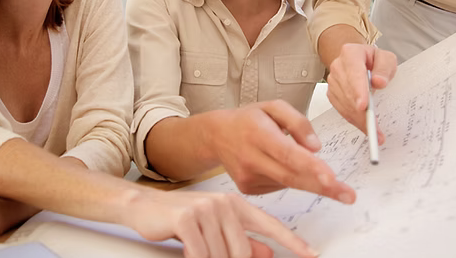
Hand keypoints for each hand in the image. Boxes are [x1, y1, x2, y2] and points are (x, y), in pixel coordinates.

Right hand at [129, 187, 317, 257]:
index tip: (311, 254)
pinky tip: (189, 255)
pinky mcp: (188, 218)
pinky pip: (201, 254)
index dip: (292, 242)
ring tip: (196, 253)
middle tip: (212, 257)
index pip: (271, 225)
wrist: (144, 205)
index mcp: (236, 205)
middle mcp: (225, 204)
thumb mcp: (215, 228)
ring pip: (221, 256)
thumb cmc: (181, 218)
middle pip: (242, 252)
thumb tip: (267, 253)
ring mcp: (207, 209)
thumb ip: (242, 240)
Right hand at [204, 100, 355, 202]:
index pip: (287, 153)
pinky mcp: (248, 189)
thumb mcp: (273, 106)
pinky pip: (279, 185)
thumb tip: (316, 147)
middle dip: (323, 187)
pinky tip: (285, 166)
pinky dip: (291, 178)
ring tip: (327, 179)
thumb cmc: (248, 119)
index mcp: (258, 133)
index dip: (310, 166)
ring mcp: (247, 177)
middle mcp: (251, 157)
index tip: (331, 178)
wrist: (216, 135)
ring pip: (288, 182)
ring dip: (310, 181)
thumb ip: (297, 122)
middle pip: (291, 176)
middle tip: (348, 195)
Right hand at [326, 43, 396, 136]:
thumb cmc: (374, 60)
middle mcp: (338, 66)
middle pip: (349, 92)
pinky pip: (341, 109)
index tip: (363, 106)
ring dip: (359, 120)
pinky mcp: (332, 93)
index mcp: (351, 53)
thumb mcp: (386, 58)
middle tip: (375, 129)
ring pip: (344, 104)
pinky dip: (354, 120)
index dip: (358, 90)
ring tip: (374, 132)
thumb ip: (385, 68)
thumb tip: (379, 82)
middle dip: (362, 112)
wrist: (360, 61)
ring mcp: (333, 80)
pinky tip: (364, 126)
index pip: (354, 72)